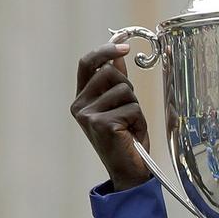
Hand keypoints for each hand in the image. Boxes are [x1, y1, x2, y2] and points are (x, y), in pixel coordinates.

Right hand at [71, 43, 151, 191]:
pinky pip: (132, 108)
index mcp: (81, 99)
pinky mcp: (101, 124)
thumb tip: (118, 56)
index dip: (105, 50)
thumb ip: (116, 81)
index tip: (125, 45)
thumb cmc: (126, 139)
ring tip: (131, 126)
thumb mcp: (120, 106)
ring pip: (124, 90)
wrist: (129, 171)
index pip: (87, 63)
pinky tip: (132, 135)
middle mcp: (79, 106)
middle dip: (129, 88)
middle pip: (110, 73)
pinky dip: (139, 121)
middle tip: (130, 111)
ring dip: (136, 108)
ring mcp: (88, 115)